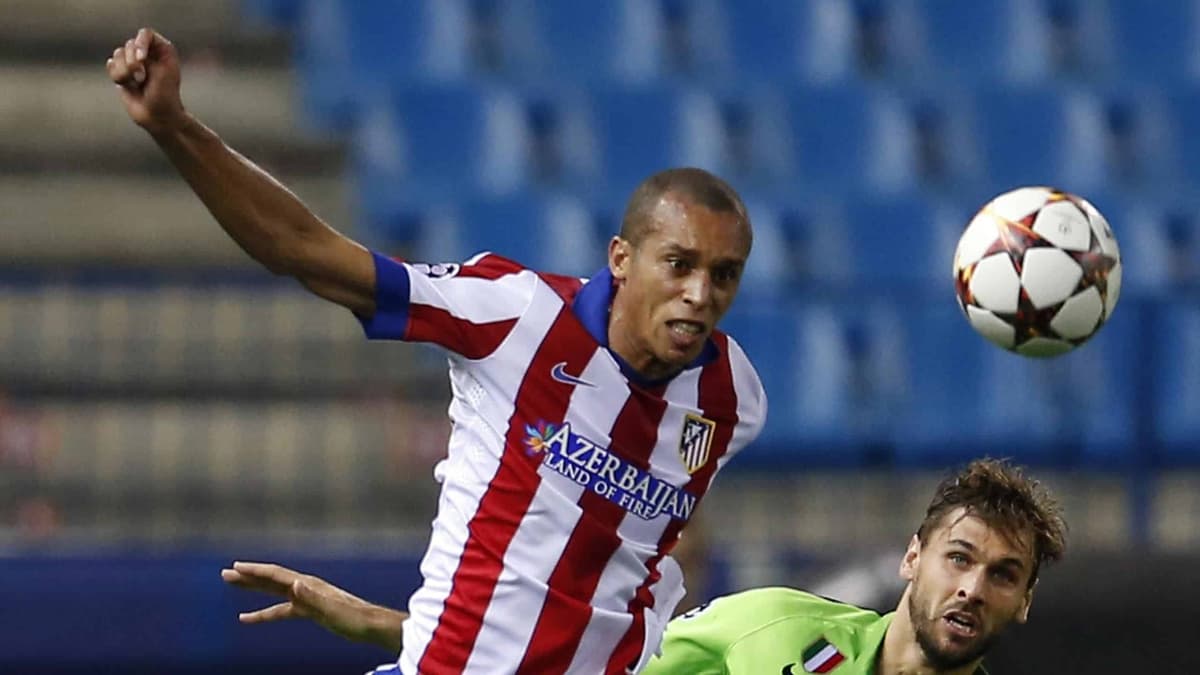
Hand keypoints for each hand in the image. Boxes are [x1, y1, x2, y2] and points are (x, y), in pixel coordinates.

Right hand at [106, 27, 186, 135]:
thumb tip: (126, 49)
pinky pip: (111, 64)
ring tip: (137, 84)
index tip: (142, 59)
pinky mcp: (122, 72)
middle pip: (129, 44)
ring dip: (125, 72)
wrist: (157, 116)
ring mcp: (133, 62)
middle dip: (132, 63)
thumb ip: (146, 52)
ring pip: (117, 54)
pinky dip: (118, 75)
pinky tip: (129, 86)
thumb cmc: (165, 94)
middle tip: (142, 79)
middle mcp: (147, 53)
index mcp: (161, 50)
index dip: (140, 43)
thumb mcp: (164, 70)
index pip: (145, 34)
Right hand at [221, 561, 405, 651]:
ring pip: (273, 592)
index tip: (236, 567)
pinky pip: (280, 610)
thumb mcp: (330, 609)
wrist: (371, 624)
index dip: (256, 571)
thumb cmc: (353, 618)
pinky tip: (250, 618)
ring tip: (233, 586)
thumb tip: (294, 583)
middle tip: (225, 574)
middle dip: (248, 577)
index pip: (276, 575)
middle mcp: (305, 587)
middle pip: (271, 579)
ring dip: (253, 589)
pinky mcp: (309, 611)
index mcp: (308, 585)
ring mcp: (307, 598)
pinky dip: (264, 613)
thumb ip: (311, 597)